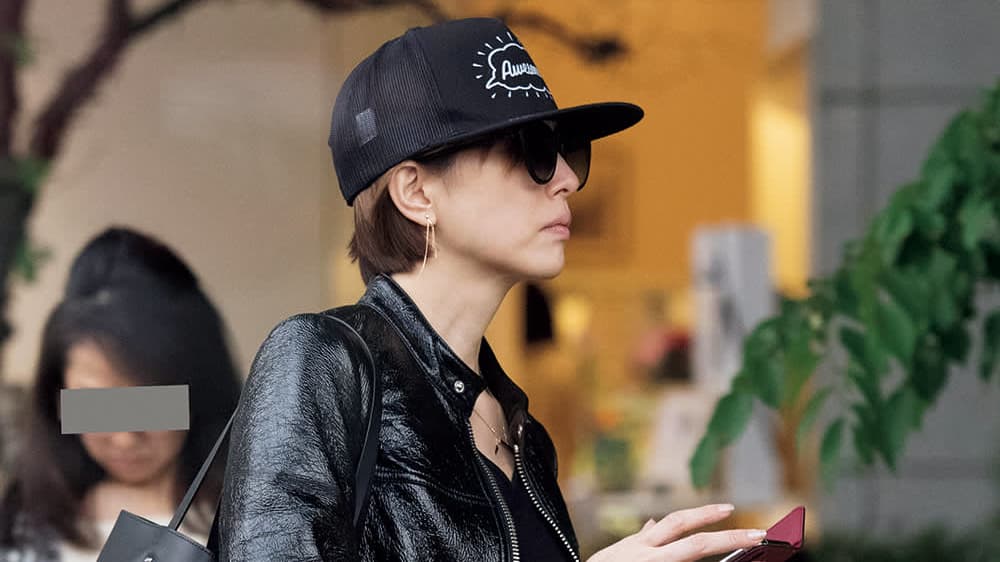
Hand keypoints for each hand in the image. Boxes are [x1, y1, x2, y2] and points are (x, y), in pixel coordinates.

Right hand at [586, 504, 765, 561]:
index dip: (704, 514)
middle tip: (759, 534)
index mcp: (642, 545)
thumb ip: (640, 538)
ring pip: (691, 559)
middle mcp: (648, 557)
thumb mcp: (616, 552)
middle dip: (728, 538)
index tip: (730, 509)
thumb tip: (653, 521)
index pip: (678, 523)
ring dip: (721, 551)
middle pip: (695, 544)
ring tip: (750, 548)